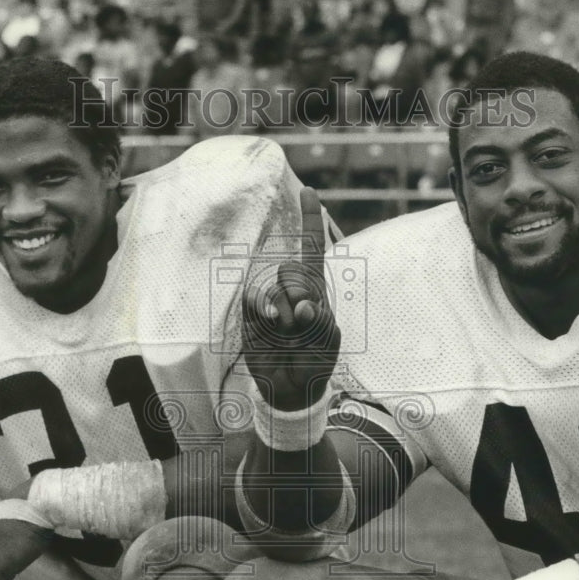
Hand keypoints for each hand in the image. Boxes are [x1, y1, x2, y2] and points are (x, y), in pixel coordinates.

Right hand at [242, 187, 339, 410]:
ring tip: (289, 334)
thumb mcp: (328, 338)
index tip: (309, 192)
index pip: (313, 249)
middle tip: (304, 323)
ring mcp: (269, 300)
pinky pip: (254, 301)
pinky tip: (272, 327)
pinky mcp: (250, 313)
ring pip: (274, 288)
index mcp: (316, 290)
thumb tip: (302, 305)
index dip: (310, 220)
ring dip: (285, 313)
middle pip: (294, 271)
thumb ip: (319, 318)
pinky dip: (264, 312)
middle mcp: (290, 289)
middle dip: (301, 296)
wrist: (290, 388)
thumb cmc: (315, 360)